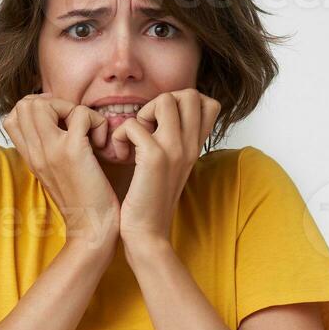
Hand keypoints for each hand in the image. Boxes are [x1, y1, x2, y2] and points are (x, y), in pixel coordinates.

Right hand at [2, 94, 118, 253]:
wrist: (92, 229)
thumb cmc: (83, 200)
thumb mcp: (56, 173)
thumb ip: (50, 149)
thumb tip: (61, 124)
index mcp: (30, 156)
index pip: (14, 114)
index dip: (39, 108)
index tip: (62, 122)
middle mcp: (35, 151)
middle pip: (27, 103)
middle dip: (56, 104)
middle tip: (76, 125)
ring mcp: (51, 150)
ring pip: (46, 103)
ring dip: (74, 109)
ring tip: (88, 133)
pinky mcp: (73, 152)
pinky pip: (81, 114)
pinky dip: (98, 122)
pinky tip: (102, 145)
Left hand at [106, 87, 219, 253]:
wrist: (147, 235)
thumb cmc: (150, 202)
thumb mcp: (172, 169)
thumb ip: (173, 144)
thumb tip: (160, 120)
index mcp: (195, 148)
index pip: (209, 103)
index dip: (183, 102)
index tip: (161, 125)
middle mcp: (190, 145)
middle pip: (190, 93)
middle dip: (161, 102)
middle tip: (146, 129)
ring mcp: (175, 150)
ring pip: (165, 100)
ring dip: (142, 114)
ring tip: (134, 140)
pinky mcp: (154, 158)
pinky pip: (133, 124)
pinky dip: (119, 136)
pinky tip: (120, 156)